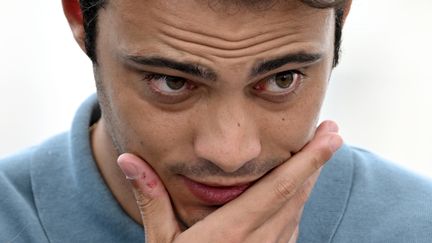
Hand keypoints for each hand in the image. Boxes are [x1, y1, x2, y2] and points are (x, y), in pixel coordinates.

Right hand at [117, 120, 341, 242]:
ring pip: (297, 209)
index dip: (308, 161)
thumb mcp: (160, 242)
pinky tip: (298, 189)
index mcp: (232, 232)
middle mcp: (259, 242)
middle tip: (332, 132)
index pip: (279, 188)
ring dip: (310, 180)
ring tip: (318, 152)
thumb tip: (129, 159)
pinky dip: (298, 202)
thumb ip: (151, 198)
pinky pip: (291, 226)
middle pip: (296, 194)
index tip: (329, 137)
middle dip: (317, 161)